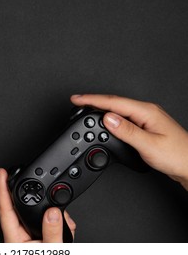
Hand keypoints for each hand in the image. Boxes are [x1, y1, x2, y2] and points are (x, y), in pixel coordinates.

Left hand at [0, 168, 75, 241]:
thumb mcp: (49, 250)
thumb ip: (51, 232)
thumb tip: (52, 212)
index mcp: (14, 238)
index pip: (5, 207)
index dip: (2, 187)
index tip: (2, 172)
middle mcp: (19, 236)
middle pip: (20, 206)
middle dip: (31, 192)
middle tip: (35, 178)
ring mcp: (29, 237)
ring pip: (35, 213)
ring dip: (50, 209)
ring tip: (61, 212)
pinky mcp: (38, 239)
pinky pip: (45, 222)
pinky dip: (57, 220)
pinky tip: (65, 224)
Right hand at [71, 94, 187, 189]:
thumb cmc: (177, 156)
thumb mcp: (149, 145)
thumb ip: (127, 131)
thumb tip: (108, 119)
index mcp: (146, 111)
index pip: (113, 102)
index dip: (92, 100)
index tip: (77, 99)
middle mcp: (146, 112)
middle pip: (114, 102)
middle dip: (93, 101)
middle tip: (76, 101)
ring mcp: (145, 118)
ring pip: (117, 109)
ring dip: (100, 108)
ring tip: (85, 108)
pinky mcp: (144, 126)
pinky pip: (122, 118)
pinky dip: (109, 117)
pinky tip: (104, 120)